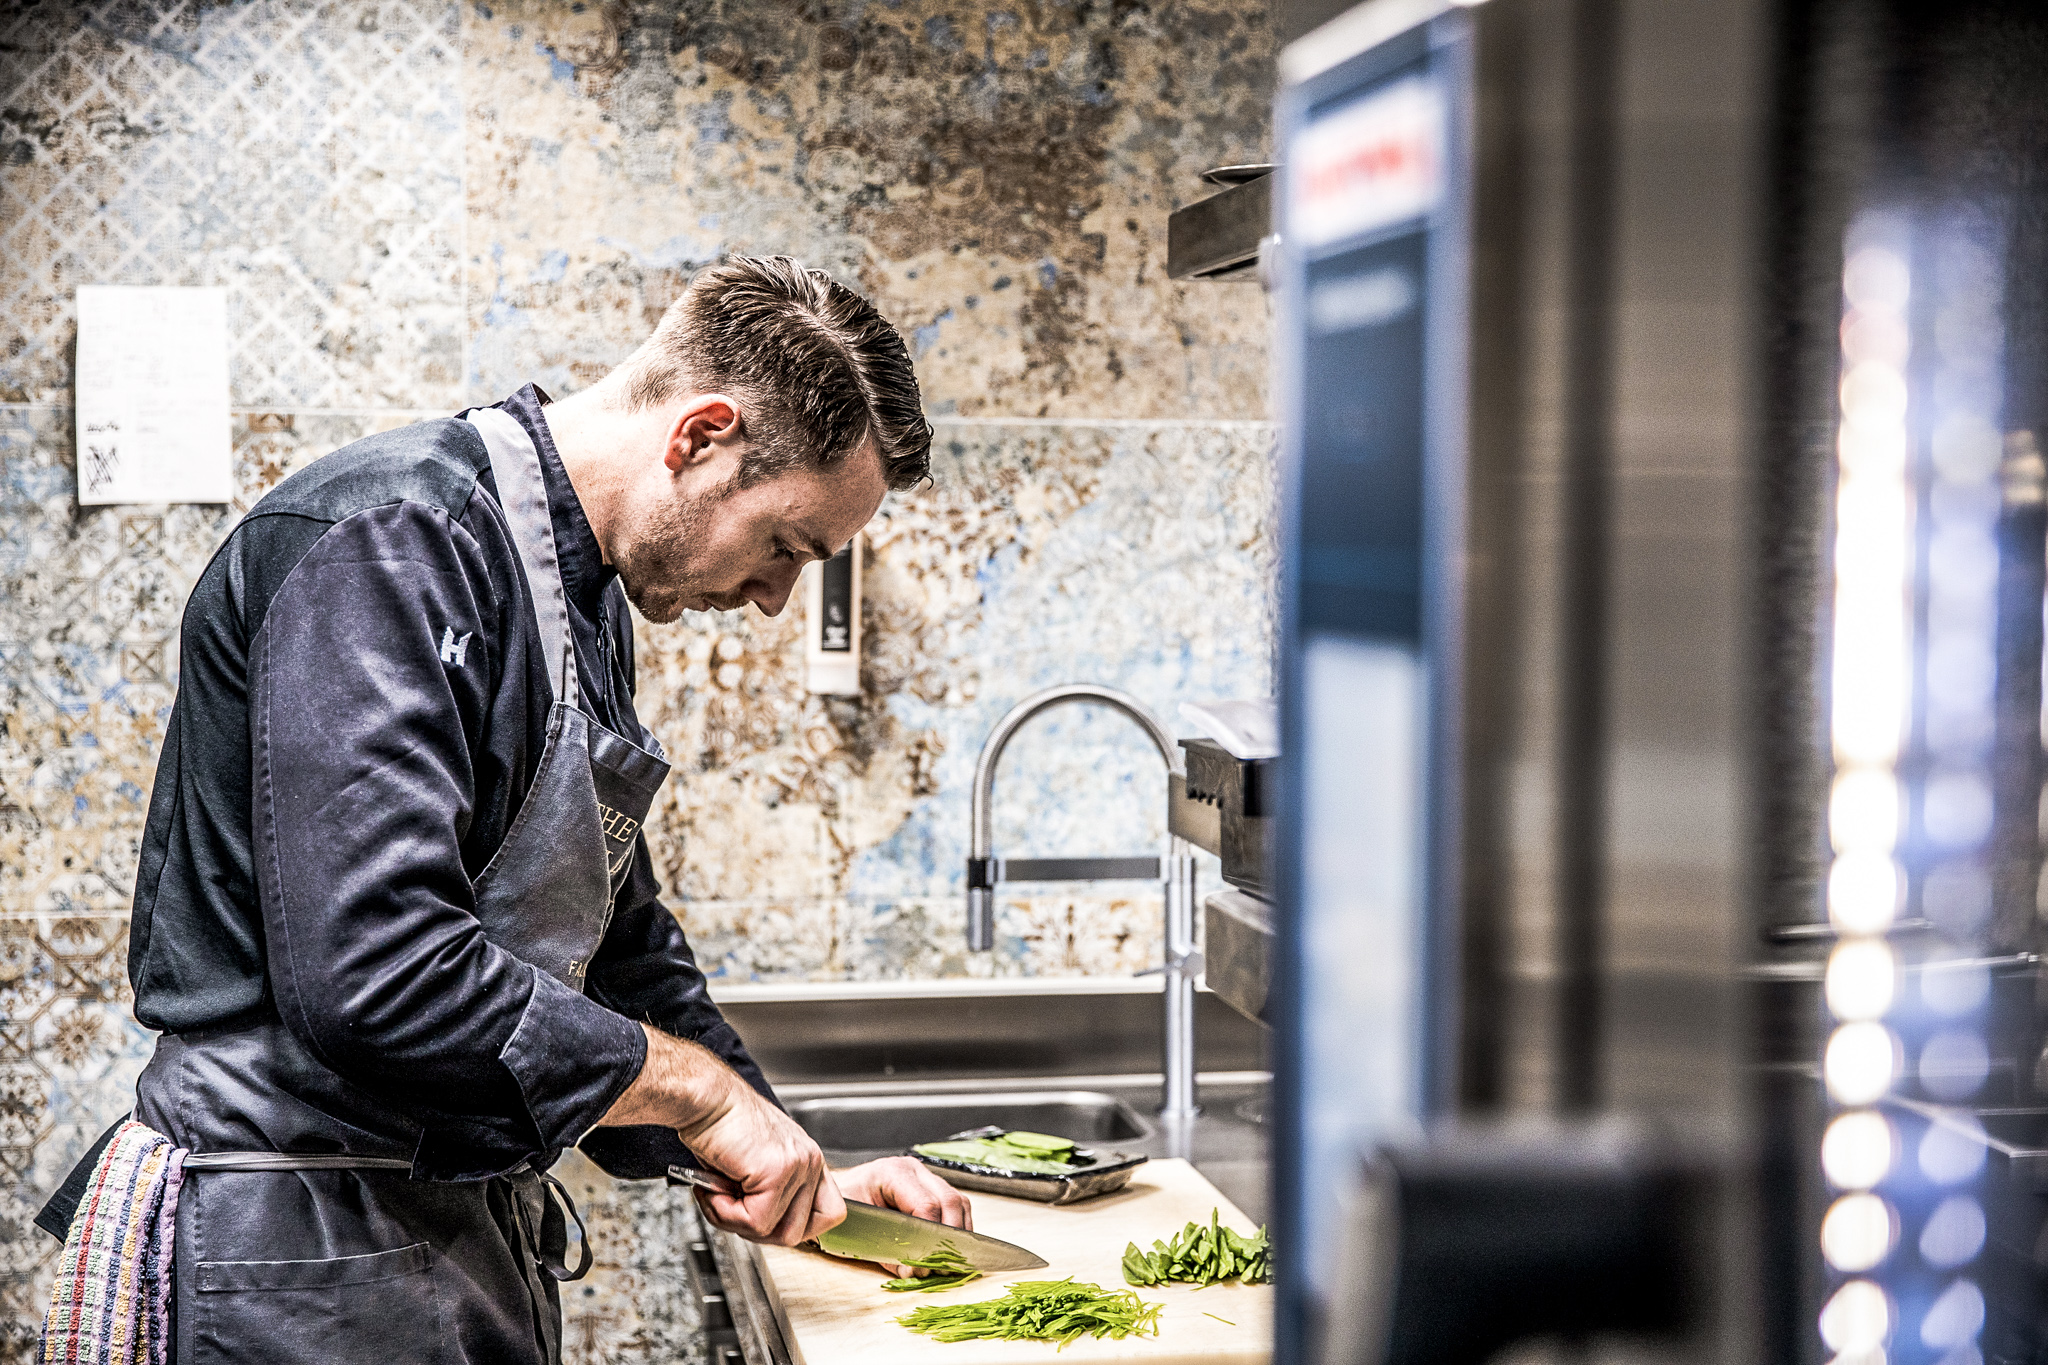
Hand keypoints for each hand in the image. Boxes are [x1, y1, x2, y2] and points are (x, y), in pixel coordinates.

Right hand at [600, 1025, 845, 1245]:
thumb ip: (767, 1195)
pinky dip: (726, 1213)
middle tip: (730, 1209)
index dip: (793, 1226)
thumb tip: (762, 1229)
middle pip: (800, 1231)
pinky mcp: (777, 1171)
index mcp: (808, 1159)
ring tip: (718, 1195)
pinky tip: (713, 1189)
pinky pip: (755, 1221)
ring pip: (777, 1232)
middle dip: (758, 1232)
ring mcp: (797, 1166)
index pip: (829, 1213)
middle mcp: (809, 1161)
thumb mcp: (753, 1165)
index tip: (762, 1222)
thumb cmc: (719, 1126)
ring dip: (738, 1223)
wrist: (703, 1099)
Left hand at [834, 1156, 973, 1276]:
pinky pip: (956, 1206)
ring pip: (959, 1202)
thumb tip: (913, 1271)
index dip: (931, 1238)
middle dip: (950, 1238)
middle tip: (943, 1266)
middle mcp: (914, 1170)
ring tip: (951, 1262)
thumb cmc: (842, 1209)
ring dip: (960, 1234)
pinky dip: (958, 1229)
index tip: (926, 1264)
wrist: (831, 1196)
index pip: (926, 1204)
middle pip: (950, 1201)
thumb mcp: (856, 1230)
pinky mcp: (931, 1188)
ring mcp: (925, 1177)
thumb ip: (885, 1252)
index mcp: (893, 1173)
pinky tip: (951, 1249)